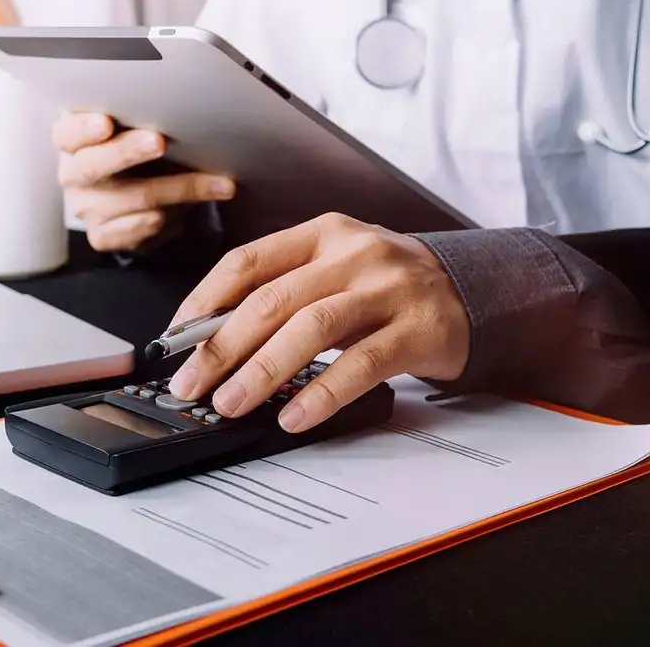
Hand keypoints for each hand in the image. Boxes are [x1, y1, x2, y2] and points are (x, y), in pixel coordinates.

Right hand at [53, 112, 235, 251]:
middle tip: (159, 142)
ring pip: (135, 198)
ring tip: (220, 183)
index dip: (84, 128)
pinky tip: (195, 207)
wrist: (137, 197)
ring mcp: (85, 208)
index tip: (106, 123)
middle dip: (128, 152)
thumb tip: (183, 110)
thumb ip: (142, 119)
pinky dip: (175, 215)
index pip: (67, 133)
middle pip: (93, 166)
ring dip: (182, 188)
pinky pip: (143, 226)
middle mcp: (72, 175)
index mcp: (72, 141)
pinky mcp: (103, 236)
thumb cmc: (137, 150)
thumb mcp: (134, 129)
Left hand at [166, 213, 469, 432]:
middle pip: (272, 298)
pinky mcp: (417, 330)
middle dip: (221, 346)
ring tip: (231, 404)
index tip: (175, 339)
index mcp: (324, 233)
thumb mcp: (338, 270)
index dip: (204, 300)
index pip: (249, 261)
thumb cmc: (390, 287)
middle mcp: (354, 253)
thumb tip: (213, 338)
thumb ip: (286, 291)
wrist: (475, 292)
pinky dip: (321, 393)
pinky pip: (359, 364)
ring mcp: (388, 290)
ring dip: (262, 370)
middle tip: (192, 384)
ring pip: (311, 328)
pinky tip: (294, 416)